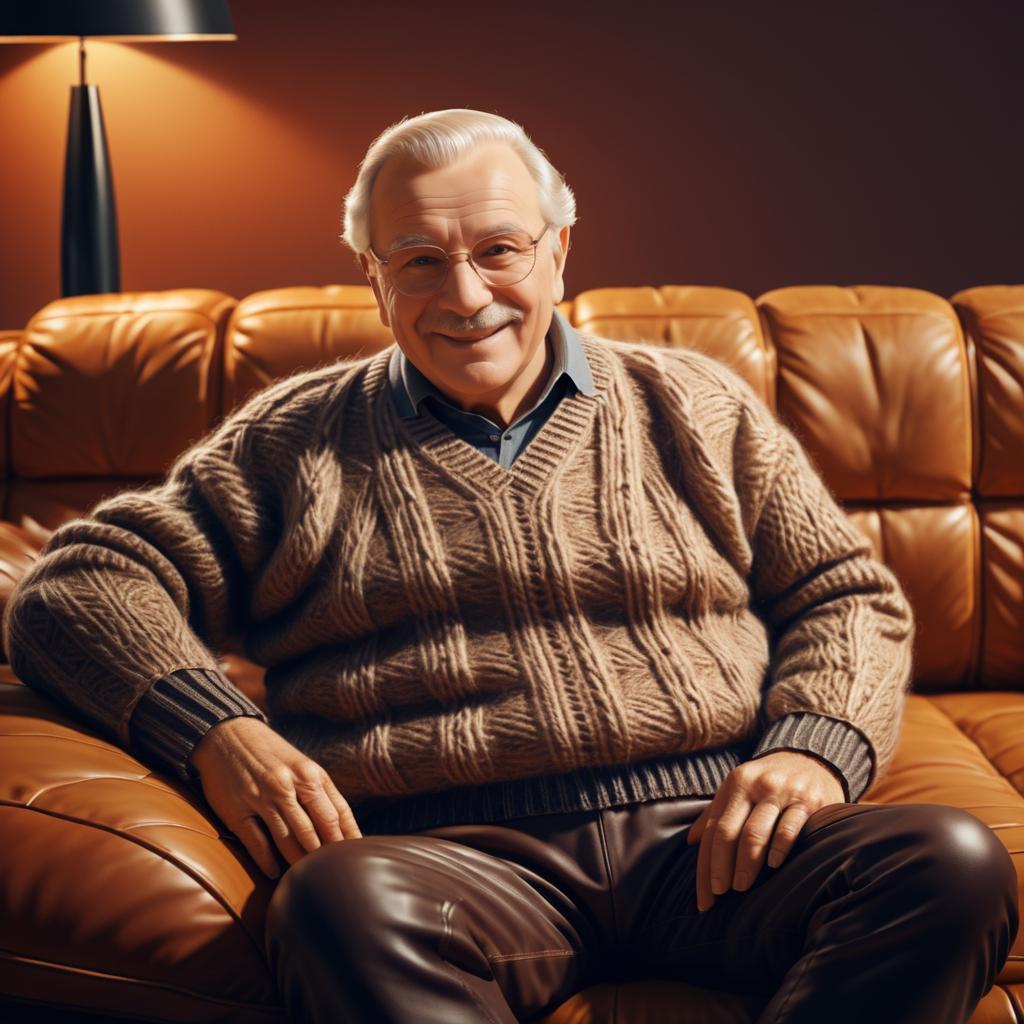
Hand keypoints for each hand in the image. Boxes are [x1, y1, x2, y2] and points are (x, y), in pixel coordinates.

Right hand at [189, 716, 361, 878]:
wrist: (227, 735)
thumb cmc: (271, 755)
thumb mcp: (301, 765)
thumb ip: (321, 792)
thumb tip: (344, 828)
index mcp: (310, 774)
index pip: (337, 813)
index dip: (348, 838)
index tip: (356, 858)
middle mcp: (288, 785)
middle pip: (317, 828)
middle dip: (328, 854)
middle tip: (335, 874)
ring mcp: (262, 797)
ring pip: (289, 838)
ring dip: (300, 862)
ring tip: (308, 877)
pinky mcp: (236, 810)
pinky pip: (256, 841)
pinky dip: (268, 861)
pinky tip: (275, 873)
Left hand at [685, 750, 845, 911]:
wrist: (811, 757)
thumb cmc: (768, 781)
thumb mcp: (739, 787)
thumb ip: (716, 812)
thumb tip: (690, 841)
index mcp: (734, 784)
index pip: (712, 830)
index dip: (705, 866)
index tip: (705, 897)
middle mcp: (755, 785)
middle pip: (728, 832)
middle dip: (721, 867)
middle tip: (722, 894)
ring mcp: (782, 793)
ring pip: (756, 833)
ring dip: (746, 865)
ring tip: (742, 887)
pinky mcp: (809, 802)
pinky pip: (789, 829)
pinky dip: (778, 849)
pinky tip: (773, 865)